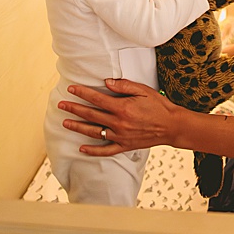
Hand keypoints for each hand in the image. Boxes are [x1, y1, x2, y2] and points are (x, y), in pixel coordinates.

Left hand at [59, 79, 179, 156]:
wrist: (172, 125)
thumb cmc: (159, 106)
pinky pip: (105, 150)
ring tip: (66, 123)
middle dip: (74, 109)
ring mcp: (120, 136)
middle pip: (91, 115)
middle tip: (62, 105)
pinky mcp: (124, 145)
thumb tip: (107, 83)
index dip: (82, 93)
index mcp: (122, 107)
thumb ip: (124, 86)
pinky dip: (92, 150)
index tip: (71, 89)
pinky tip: (81, 148)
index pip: (97, 99)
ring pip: (94, 132)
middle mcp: (118, 122)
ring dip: (78, 127)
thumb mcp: (144, 91)